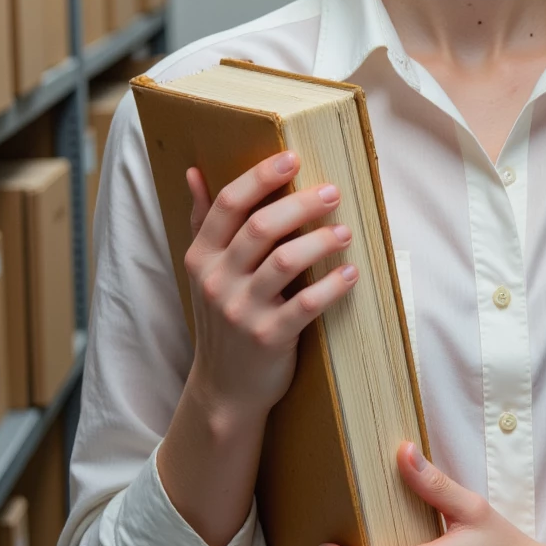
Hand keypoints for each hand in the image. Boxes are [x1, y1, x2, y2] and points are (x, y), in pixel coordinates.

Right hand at [183, 150, 358, 423]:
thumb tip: (195, 172)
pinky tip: (350, 274)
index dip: (260, 177)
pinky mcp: (269, 337)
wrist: (225, 388)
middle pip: (261, 227)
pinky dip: (332, 286)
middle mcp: (217, 280)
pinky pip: (306, 305)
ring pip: (285, 262)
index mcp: (202, 256)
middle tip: (333, 192)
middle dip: (301, 204)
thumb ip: (203, 222)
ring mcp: (241, 311)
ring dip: (320, 241)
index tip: (293, 157)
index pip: (228, 204)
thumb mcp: (205, 271)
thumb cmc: (223, 318)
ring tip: (346, 232)